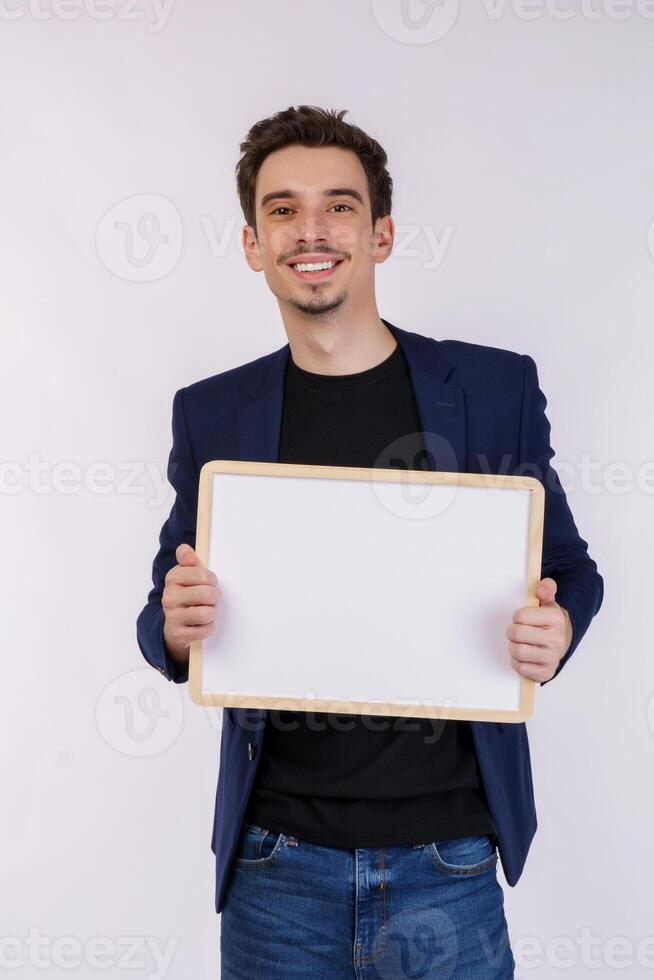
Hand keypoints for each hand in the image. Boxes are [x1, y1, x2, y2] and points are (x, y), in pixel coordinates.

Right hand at [162, 543, 220, 663]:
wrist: (174, 623)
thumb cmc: (186, 593)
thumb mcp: (186, 574)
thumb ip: (188, 559)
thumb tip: (184, 548)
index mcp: (172, 578)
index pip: (202, 575)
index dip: (212, 579)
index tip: (210, 582)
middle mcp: (169, 597)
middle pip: (206, 594)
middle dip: (215, 596)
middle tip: (213, 598)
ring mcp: (172, 616)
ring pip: (206, 613)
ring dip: (213, 612)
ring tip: (209, 610)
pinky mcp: (179, 634)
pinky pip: (204, 630)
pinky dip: (209, 627)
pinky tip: (203, 623)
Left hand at [505, 577, 572, 682]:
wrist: (560, 643)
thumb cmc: (547, 621)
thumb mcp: (547, 601)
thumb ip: (545, 588)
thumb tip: (540, 589)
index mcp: (556, 618)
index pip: (521, 616)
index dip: (517, 616)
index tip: (523, 618)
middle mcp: (557, 639)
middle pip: (516, 634)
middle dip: (511, 631)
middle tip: (516, 631)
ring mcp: (553, 657)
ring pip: (518, 652)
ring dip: (512, 647)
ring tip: (519, 643)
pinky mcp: (546, 672)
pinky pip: (521, 668)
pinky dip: (517, 662)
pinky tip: (524, 657)